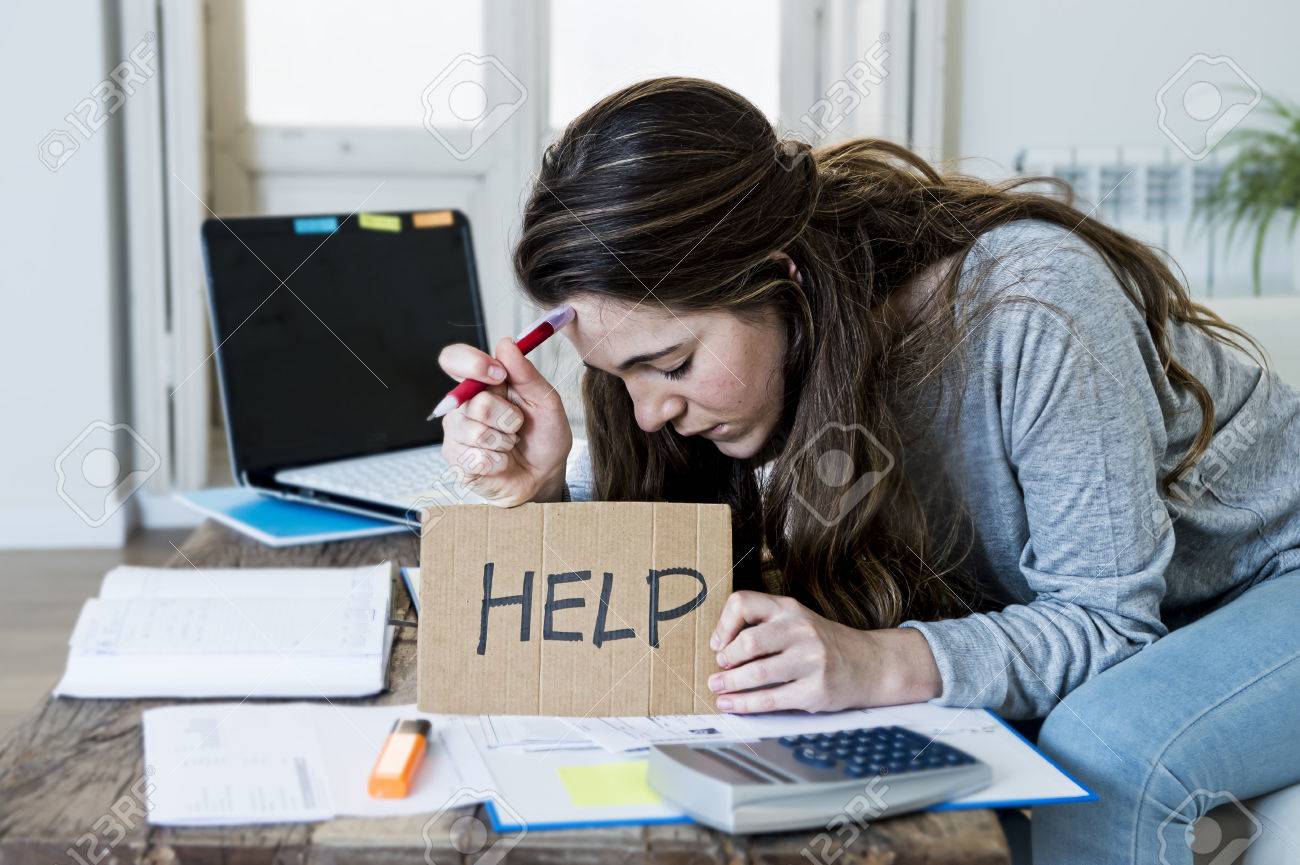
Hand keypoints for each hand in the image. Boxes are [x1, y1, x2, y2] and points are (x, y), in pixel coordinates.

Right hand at [437, 338, 571, 504]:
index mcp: (483, 383)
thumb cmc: (543, 436)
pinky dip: (499, 462)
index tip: (499, 374)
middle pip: (475, 402)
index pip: (455, 359)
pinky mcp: (456, 459)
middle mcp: (464, 404)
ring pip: (476, 432)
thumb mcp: (546, 402)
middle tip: (517, 426)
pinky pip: (476, 458)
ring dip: (504, 442)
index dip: (472, 363)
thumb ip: (526, 374)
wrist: (544, 475)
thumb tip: (505, 344)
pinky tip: (502, 462)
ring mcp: (456, 432)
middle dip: (507, 417)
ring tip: (510, 445)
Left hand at [706, 591, 941, 712]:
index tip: (719, 643)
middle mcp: (800, 630)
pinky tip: (732, 705)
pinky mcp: (815, 690)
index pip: (743, 603)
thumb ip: (764, 624)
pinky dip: (745, 705)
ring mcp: (810, 661)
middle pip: (748, 642)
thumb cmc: (824, 643)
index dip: (723, 625)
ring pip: (757, 674)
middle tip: (719, 670)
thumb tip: (720, 644)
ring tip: (718, 689)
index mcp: (789, 609)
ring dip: (730, 685)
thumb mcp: (796, 620)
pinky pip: (771, 700)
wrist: (870, 664)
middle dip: (726, 660)